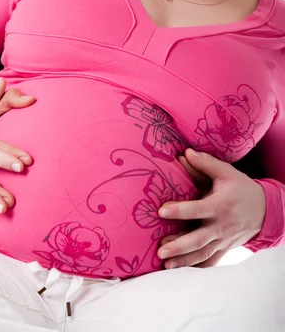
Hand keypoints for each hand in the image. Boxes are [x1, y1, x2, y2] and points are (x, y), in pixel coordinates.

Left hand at [157, 148, 265, 268]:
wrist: (264, 210)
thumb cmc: (241, 188)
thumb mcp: (226, 172)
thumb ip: (205, 163)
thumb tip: (185, 152)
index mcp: (220, 206)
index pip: (198, 210)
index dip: (180, 210)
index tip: (161, 211)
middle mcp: (221, 226)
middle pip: (199, 239)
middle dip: (179, 246)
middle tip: (160, 250)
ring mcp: (223, 241)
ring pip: (203, 254)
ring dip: (184, 260)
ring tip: (165, 264)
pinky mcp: (224, 249)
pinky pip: (210, 262)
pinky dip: (196, 268)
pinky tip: (180, 271)